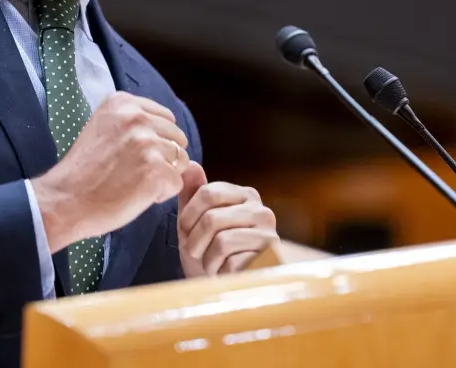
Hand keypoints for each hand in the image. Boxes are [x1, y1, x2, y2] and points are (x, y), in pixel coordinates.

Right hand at [32, 92, 189, 251]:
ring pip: (181, 161)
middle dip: (163, 158)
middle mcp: (136, 117)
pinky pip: (176, 183)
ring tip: (134, 184)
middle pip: (177, 138)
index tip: (132, 155)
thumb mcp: (102, 128)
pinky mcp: (155, 170)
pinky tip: (136, 196)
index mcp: (123, 102)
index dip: (156, 141)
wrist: (64, 201)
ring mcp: (147, 143)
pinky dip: (161, 194)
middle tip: (132, 173)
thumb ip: (131, 123)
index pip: (166, 118)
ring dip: (163, 176)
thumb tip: (168, 130)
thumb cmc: (83, 172)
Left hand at [177, 162, 278, 277]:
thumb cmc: (210, 255)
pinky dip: (220, 272)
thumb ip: (192, 193)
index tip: (185, 233)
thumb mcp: (194, 223)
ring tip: (211, 265)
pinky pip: (232, 262)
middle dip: (194, 241)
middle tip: (196, 254)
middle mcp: (262, 211)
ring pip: (221, 240)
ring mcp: (269, 235)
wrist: (228, 292)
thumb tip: (189, 163)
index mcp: (245, 196)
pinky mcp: (269, 260)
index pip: (208, 193)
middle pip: (212, 217)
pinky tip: (225, 274)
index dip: (188, 217)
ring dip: (206, 259)